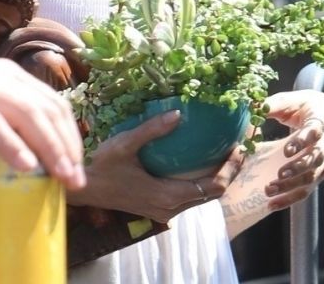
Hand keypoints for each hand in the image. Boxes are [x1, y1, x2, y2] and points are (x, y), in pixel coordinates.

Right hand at [0, 52, 85, 190]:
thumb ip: (0, 115)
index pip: (52, 103)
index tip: (77, 166)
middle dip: (67, 146)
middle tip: (76, 180)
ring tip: (61, 175)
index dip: (70, 134)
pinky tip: (26, 165)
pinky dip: (10, 144)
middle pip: (46, 109)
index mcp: (8, 75)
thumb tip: (31, 156)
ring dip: (49, 147)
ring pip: (26, 113)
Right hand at [67, 110, 243, 222]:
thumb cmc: (103, 166)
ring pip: (201, 197)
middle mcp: (170, 208)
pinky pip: (189, 196)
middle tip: (238, 147)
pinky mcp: (158, 208)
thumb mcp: (125, 144)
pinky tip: (200, 161)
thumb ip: (152, 130)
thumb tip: (178, 113)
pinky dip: (201, 181)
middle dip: (229, 172)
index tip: (239, 146)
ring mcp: (164, 211)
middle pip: (212, 194)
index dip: (230, 168)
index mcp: (167, 196)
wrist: (85, 189)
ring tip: (225, 152)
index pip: (212, 186)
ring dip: (216, 177)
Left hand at [262, 88, 323, 208]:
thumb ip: (273, 104)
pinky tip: (273, 204)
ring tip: (269, 190)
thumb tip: (252, 108)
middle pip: (316, 159)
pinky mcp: (321, 173)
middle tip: (278, 175)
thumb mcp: (292, 99)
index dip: (302, 142)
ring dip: (291, 187)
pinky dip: (291, 198)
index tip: (287, 150)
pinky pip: (308, 189)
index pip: (315, 132)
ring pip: (312, 177)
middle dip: (297, 169)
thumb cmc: (307, 105)